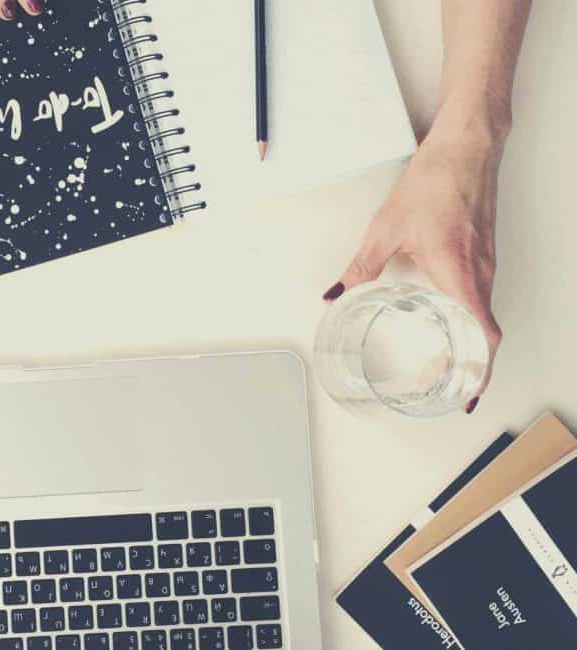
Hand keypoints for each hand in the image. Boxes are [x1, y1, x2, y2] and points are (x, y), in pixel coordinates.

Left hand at [323, 123, 506, 412]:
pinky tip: (447, 322)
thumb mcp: (385, 230)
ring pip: (484, 315)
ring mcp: (487, 263)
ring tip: (446, 364)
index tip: (466, 394)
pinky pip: (481, 297)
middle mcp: (481, 273)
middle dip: (470, 366)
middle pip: (485, 333)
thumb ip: (359, 268)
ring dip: (470, 343)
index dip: (477, 370)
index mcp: (459, 272)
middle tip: (448, 388)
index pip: (481, 334)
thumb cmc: (434, 183)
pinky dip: (470, 319)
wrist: (464, 149)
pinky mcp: (485, 254)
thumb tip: (335, 295)